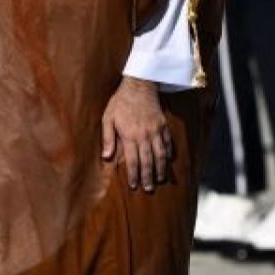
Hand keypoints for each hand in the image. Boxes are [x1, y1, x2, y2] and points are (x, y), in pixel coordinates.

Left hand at [102, 77, 170, 191]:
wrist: (139, 85)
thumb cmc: (120, 102)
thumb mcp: (108, 118)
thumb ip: (108, 138)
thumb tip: (106, 157)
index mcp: (130, 135)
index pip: (133, 160)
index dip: (133, 174)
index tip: (134, 185)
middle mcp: (144, 135)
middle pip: (148, 161)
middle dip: (148, 177)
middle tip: (149, 189)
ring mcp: (156, 131)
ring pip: (160, 154)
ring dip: (161, 168)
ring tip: (161, 179)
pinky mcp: (163, 125)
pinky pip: (167, 143)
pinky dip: (168, 153)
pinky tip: (167, 161)